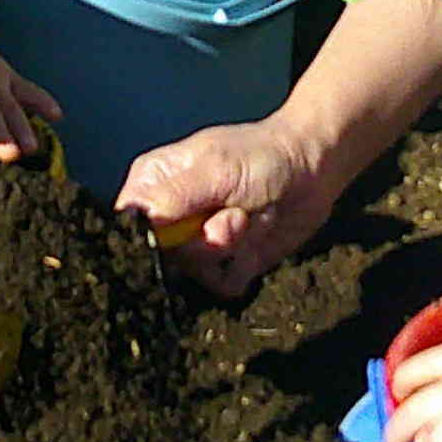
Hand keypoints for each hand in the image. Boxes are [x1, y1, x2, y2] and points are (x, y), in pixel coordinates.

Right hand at [115, 117, 336, 297]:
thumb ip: (170, 199)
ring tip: (250, 217)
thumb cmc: (260, 156)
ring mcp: (198, 242)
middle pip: (161, 258)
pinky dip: (246, 264)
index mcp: (153, 185)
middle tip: (233, 214)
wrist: (314, 169)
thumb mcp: (213, 169)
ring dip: (231, 250)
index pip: (126, 227)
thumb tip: (134, 227)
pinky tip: (258, 236)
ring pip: (195, 274)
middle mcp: (170, 217)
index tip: (181, 228)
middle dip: (204, 243)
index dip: (149, 237)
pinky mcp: (227, 263)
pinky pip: (222, 285)